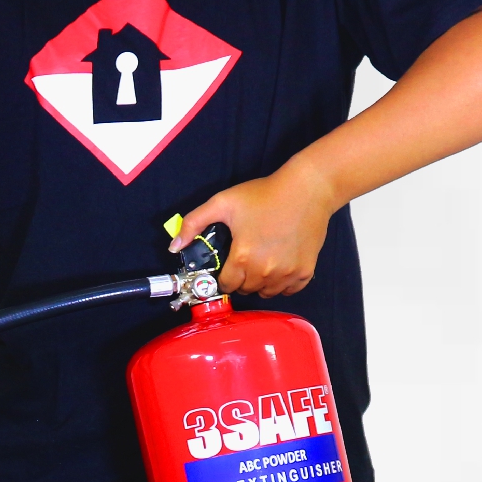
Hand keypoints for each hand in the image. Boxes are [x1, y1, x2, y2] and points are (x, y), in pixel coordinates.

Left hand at [171, 159, 336, 297]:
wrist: (307, 189)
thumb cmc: (264, 194)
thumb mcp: (223, 202)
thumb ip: (194, 223)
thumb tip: (173, 246)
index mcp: (243, 257)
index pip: (227, 285)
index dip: (225, 276)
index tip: (229, 265)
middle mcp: (265, 271)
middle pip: (246, 290)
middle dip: (242, 277)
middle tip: (247, 257)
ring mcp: (287, 274)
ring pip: (266, 292)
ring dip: (261, 282)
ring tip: (263, 260)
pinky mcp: (305, 272)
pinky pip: (288, 290)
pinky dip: (282, 283)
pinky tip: (280, 265)